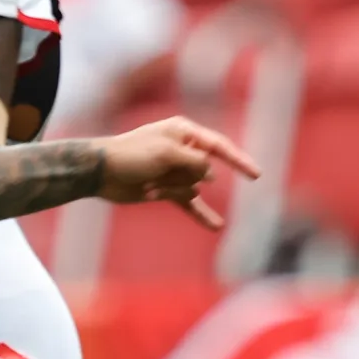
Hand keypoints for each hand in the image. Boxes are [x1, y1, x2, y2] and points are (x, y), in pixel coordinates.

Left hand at [100, 116, 260, 228]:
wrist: (101, 171)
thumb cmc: (132, 154)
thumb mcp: (167, 154)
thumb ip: (195, 163)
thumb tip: (210, 176)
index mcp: (183, 132)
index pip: (220, 146)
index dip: (239, 160)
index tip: (257, 175)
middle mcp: (182, 149)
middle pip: (203, 171)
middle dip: (182, 177)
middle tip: (156, 172)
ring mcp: (175, 171)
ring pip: (192, 188)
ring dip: (172, 190)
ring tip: (148, 184)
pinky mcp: (167, 189)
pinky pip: (190, 204)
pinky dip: (201, 214)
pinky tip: (217, 226)